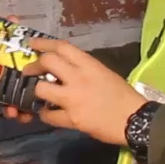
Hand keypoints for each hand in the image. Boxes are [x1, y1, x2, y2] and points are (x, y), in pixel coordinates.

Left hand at [24, 38, 146, 145]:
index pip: (62, 47)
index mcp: (89, 65)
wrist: (135, 120)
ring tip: (41, 95)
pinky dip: (45, 114)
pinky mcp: (72, 119)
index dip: (44, 43)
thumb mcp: (105, 74)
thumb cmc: (124, 96)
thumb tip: (67, 70)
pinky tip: (48, 114)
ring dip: (38, 91)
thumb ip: (85, 69)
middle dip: (34, 66)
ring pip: (41, 89)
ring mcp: (73, 98)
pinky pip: (48, 115)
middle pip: (47, 62)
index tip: (32, 43)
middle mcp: (78, 78)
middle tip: (29, 71)